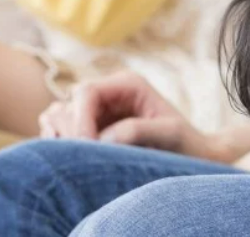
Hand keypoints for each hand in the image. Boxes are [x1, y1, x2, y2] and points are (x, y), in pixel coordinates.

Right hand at [39, 72, 223, 161]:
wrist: (192, 157)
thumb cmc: (186, 144)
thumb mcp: (170, 134)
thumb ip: (139, 130)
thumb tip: (103, 138)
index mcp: (127, 84)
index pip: (86, 92)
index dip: (79, 119)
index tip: (86, 147)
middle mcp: (108, 93)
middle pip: (67, 105)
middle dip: (71, 133)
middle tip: (86, 160)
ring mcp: (96, 111)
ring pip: (57, 118)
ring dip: (62, 141)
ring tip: (81, 162)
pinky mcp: (90, 129)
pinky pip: (59, 134)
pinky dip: (61, 148)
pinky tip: (78, 164)